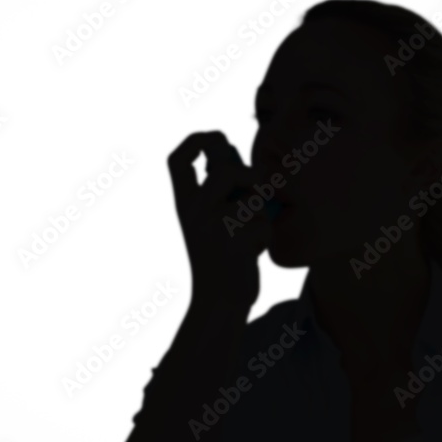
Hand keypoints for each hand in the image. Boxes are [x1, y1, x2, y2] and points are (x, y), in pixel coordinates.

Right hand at [167, 131, 271, 308]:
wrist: (217, 301)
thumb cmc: (220, 259)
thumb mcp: (210, 221)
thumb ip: (219, 192)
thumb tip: (236, 158)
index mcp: (184, 204)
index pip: (177, 160)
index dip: (195, 142)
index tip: (211, 140)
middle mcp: (193, 211)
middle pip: (226, 168)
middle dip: (248, 172)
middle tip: (254, 185)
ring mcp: (214, 225)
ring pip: (252, 195)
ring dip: (260, 208)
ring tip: (252, 226)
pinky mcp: (235, 241)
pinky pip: (263, 223)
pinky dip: (264, 235)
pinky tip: (252, 252)